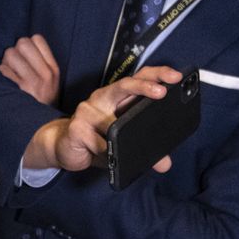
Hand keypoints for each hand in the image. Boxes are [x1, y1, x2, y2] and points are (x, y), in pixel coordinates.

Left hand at [0, 34, 60, 105]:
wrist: (40, 127)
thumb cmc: (40, 100)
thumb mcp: (50, 82)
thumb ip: (40, 62)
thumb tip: (20, 44)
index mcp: (53, 69)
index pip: (37, 39)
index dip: (27, 44)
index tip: (25, 56)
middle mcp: (45, 74)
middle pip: (22, 43)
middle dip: (14, 52)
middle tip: (15, 66)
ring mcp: (32, 82)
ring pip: (10, 54)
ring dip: (5, 63)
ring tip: (10, 75)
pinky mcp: (18, 90)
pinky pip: (2, 70)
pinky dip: (0, 75)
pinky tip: (6, 84)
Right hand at [24, 66, 179, 173]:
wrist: (62, 148)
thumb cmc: (96, 140)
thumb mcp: (123, 143)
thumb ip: (145, 149)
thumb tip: (165, 164)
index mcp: (116, 96)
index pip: (138, 77)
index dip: (157, 74)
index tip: (175, 77)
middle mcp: (102, 98)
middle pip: (125, 85)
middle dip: (145, 86)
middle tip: (162, 92)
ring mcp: (87, 111)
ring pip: (112, 121)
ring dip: (122, 135)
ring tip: (132, 145)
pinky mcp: (76, 128)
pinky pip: (98, 142)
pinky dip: (106, 151)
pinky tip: (108, 155)